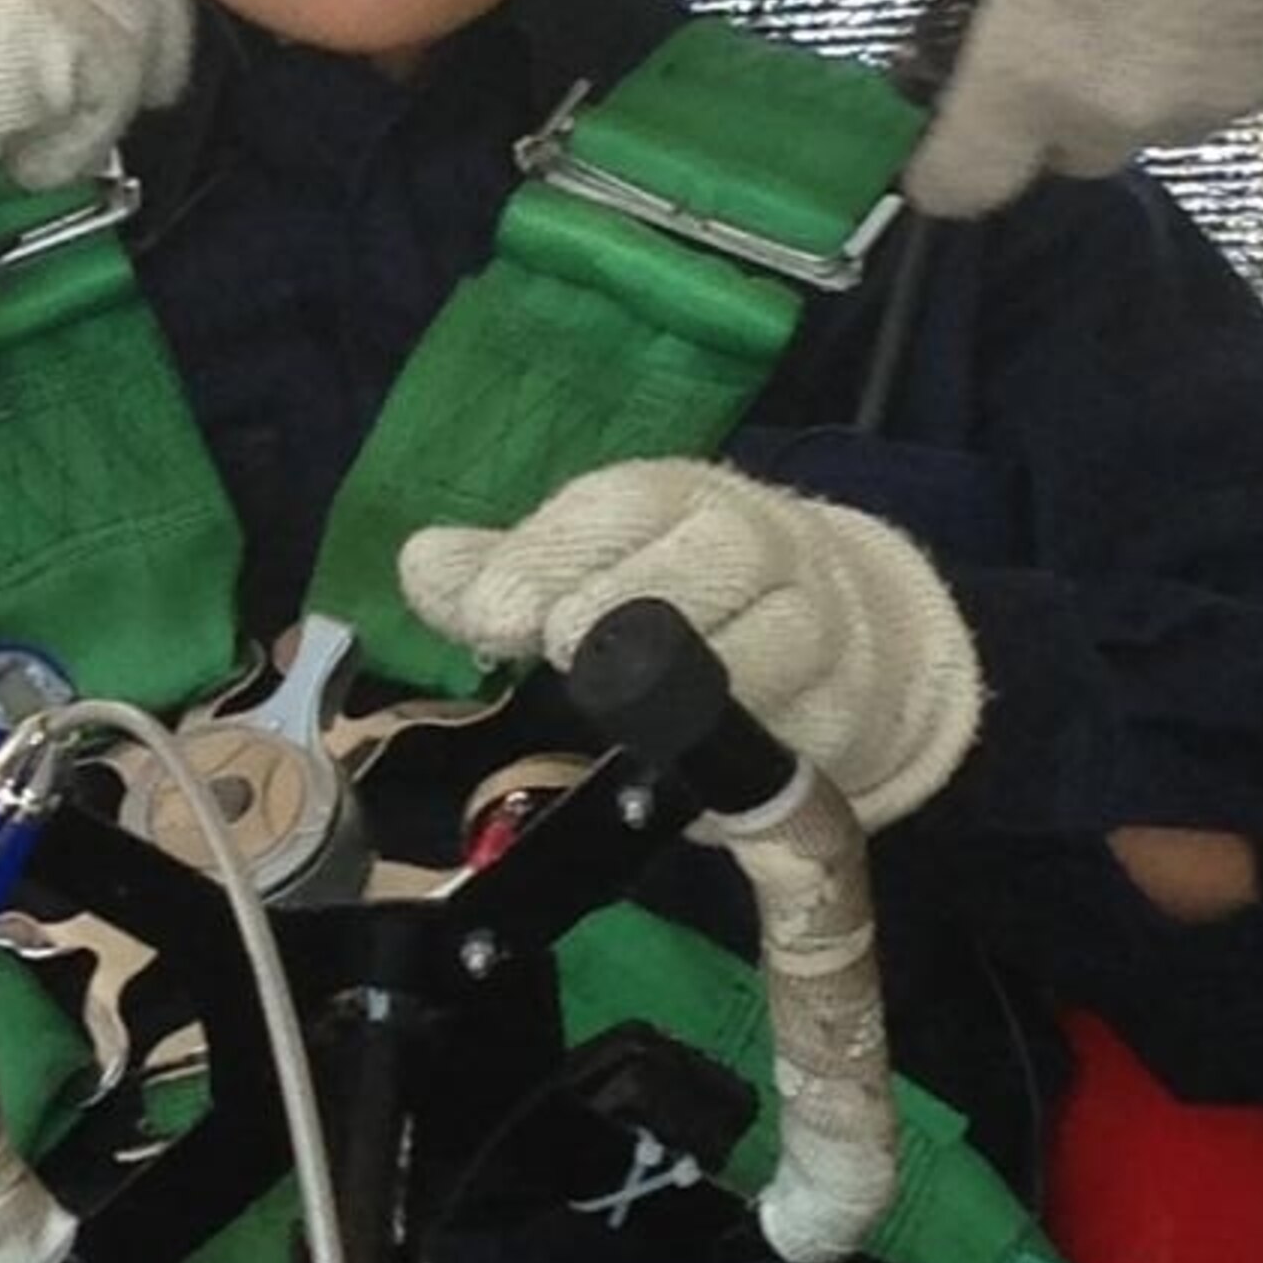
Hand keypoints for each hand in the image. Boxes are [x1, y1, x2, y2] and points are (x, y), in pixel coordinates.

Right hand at [0, 0, 193, 259]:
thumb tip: (57, 17)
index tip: (119, 12)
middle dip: (150, 22)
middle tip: (145, 88)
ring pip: (136, 23)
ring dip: (105, 98)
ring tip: (48, 140)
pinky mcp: (68, 27)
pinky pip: (113, 96)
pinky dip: (75, 146)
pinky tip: (25, 165)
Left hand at [399, 459, 981, 830]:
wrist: (842, 635)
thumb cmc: (684, 591)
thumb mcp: (593, 566)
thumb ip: (503, 570)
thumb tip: (420, 563)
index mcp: (679, 499)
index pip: (623, 504)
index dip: (551, 555)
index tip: (489, 612)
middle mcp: (756, 547)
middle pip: (710, 560)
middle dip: (625, 606)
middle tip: (562, 648)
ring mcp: (811, 624)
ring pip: (767, 644)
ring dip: (688, 683)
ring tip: (617, 706)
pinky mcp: (838, 709)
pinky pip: (795, 732)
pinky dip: (739, 750)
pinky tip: (682, 763)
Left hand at [905, 0, 1262, 216]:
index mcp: (1036, 73)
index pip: (967, 179)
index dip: (944, 170)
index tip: (940, 153)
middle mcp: (1129, 109)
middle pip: (1077, 148)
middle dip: (1065, 103)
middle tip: (1074, 20)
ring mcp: (1225, 95)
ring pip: (1168, 112)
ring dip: (1155, 70)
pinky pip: (1249, 71)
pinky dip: (1235, 36)